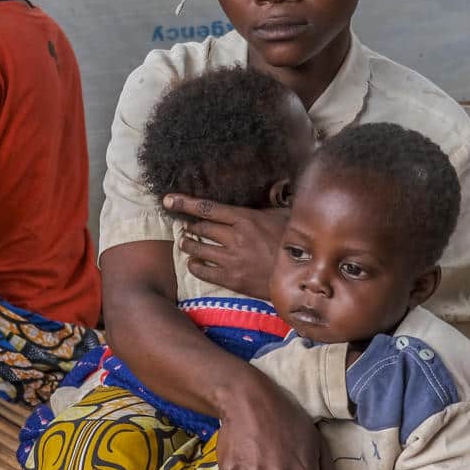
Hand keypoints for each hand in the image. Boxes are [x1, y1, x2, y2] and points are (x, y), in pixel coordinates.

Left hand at [162, 195, 286, 298]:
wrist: (301, 277)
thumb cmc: (293, 244)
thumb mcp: (282, 217)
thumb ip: (266, 206)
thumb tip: (270, 190)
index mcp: (245, 218)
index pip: (207, 208)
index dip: (185, 203)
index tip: (168, 200)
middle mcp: (235, 237)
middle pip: (200, 228)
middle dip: (190, 227)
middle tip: (186, 227)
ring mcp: (231, 259)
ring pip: (198, 249)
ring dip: (188, 245)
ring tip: (185, 243)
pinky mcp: (231, 279)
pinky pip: (203, 271)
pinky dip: (195, 265)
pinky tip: (194, 262)